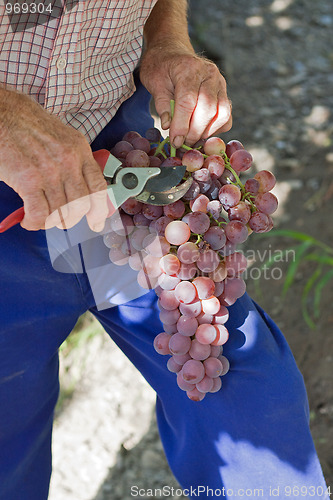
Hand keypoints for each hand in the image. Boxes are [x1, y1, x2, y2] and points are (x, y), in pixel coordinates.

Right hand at [0, 88, 107, 230]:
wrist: (2, 113)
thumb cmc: (27, 124)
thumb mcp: (61, 138)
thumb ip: (74, 162)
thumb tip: (80, 190)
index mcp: (79, 150)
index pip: (98, 188)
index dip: (99, 211)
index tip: (96, 223)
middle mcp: (68, 161)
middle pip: (80, 205)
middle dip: (71, 219)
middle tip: (62, 220)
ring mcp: (49, 171)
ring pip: (60, 212)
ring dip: (50, 222)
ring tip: (40, 218)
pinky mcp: (28, 180)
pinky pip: (39, 213)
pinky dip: (34, 222)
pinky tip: (29, 220)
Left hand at [140, 49, 231, 147]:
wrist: (172, 51)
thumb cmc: (161, 67)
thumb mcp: (153, 82)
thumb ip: (162, 104)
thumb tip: (168, 126)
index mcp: (189, 68)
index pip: (188, 101)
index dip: (181, 125)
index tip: (175, 141)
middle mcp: (209, 74)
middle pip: (207, 109)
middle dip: (194, 132)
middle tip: (182, 143)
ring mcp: (220, 82)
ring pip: (221, 114)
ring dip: (206, 131)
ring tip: (191, 138)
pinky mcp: (224, 92)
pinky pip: (226, 116)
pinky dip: (216, 128)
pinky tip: (201, 131)